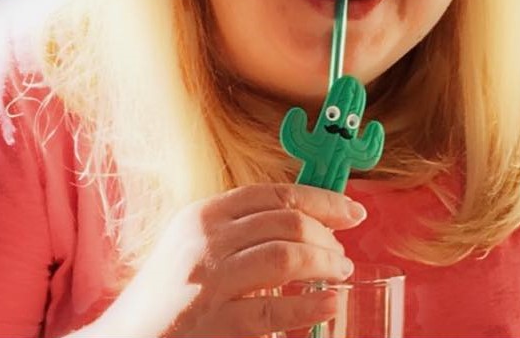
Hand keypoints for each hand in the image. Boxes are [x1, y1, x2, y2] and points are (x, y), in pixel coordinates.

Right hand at [93, 183, 365, 337]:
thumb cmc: (169, 290)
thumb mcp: (196, 244)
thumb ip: (240, 228)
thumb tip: (306, 218)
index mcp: (204, 214)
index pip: (275, 193)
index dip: (321, 199)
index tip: (351, 210)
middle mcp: (205, 240)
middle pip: (285, 221)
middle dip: (326, 233)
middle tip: (342, 251)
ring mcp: (208, 282)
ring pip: (285, 257)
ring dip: (324, 263)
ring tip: (340, 273)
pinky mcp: (213, 324)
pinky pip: (274, 312)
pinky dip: (311, 305)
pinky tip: (330, 304)